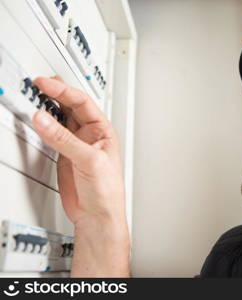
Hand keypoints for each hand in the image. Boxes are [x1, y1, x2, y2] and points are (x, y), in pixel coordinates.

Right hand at [32, 76, 129, 276]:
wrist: (97, 216)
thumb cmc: (107, 191)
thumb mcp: (89, 160)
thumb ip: (64, 139)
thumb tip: (44, 119)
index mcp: (103, 132)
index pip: (83, 103)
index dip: (64, 91)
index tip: (46, 83)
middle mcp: (91, 136)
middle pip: (72, 107)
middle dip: (56, 93)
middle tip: (39, 83)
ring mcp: (76, 145)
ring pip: (61, 119)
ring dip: (49, 108)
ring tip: (36, 96)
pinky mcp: (64, 156)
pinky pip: (52, 135)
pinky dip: (43, 127)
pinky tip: (37, 120)